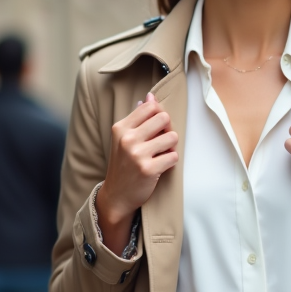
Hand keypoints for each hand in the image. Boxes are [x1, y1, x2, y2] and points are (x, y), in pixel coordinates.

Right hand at [96, 93, 178, 244]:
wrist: (116, 195)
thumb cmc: (123, 164)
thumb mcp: (124, 138)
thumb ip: (138, 117)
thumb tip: (150, 96)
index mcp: (120, 128)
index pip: (150, 107)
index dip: (159, 115)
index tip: (156, 127)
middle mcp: (127, 139)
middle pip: (164, 118)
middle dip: (167, 130)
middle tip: (161, 142)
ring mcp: (137, 154)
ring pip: (172, 137)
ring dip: (171, 147)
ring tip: (161, 154)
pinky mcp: (149, 169)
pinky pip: (174, 156)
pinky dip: (171, 161)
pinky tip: (161, 166)